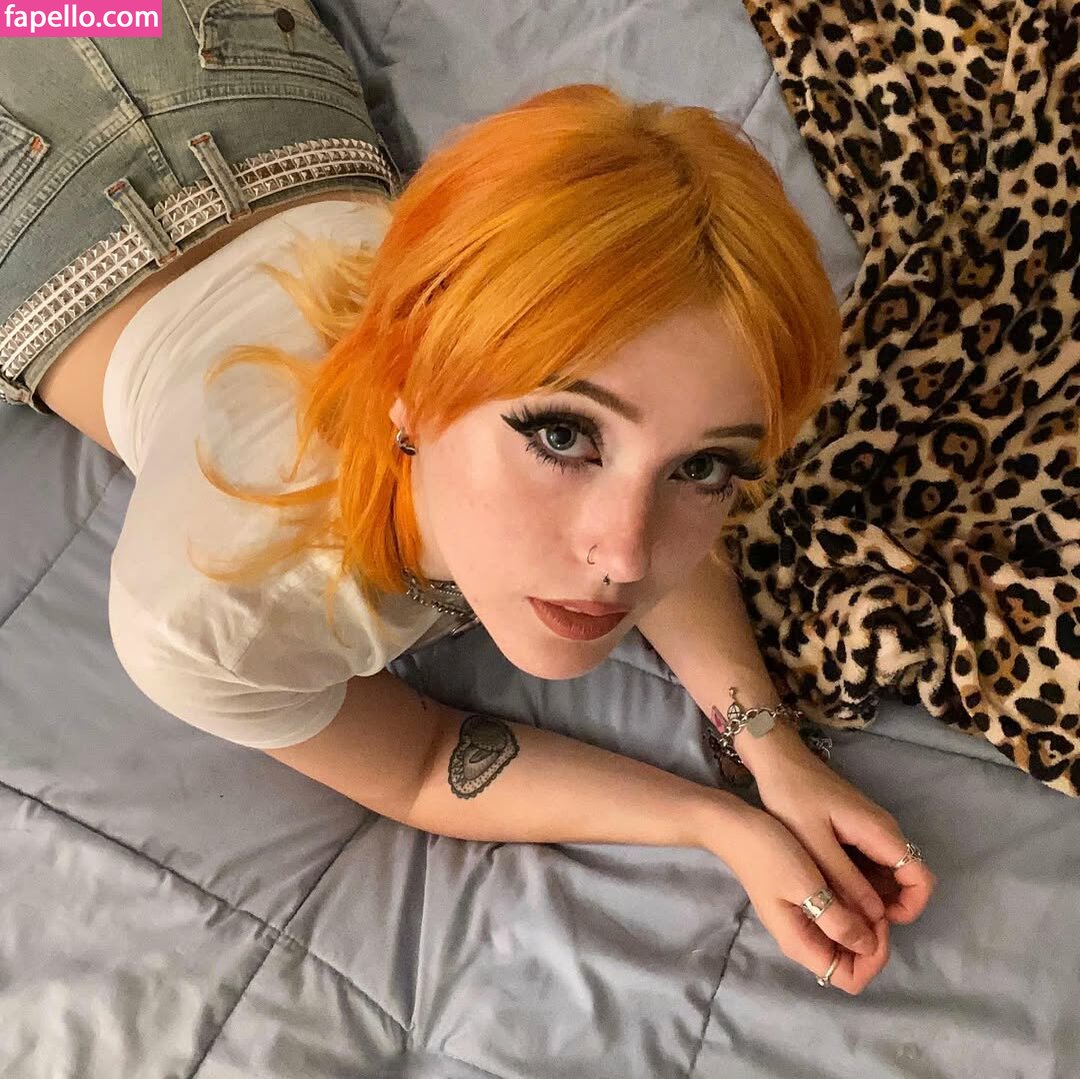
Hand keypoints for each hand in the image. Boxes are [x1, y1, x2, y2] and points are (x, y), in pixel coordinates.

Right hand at [717, 806, 890, 994]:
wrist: (737, 830)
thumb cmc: (770, 855)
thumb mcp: (806, 885)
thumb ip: (837, 920)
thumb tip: (869, 945)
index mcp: (801, 944)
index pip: (850, 979)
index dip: (873, 958)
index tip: (878, 921)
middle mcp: (802, 941)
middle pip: (849, 964)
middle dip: (872, 941)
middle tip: (876, 905)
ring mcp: (800, 924)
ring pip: (843, 942)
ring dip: (863, 925)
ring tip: (867, 894)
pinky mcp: (800, 906)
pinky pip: (834, 922)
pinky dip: (850, 912)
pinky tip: (852, 887)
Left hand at [752, 736, 936, 928]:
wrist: (777, 759)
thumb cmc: (792, 796)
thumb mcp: (814, 843)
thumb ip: (845, 880)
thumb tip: (875, 918)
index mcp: (879, 832)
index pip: (921, 878)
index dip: (910, 908)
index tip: (880, 925)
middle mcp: (883, 831)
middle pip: (906, 879)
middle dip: (888, 908)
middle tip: (855, 924)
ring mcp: (870, 828)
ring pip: (886, 873)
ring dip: (873, 896)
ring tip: (841, 912)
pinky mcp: (856, 828)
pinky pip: (869, 862)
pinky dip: (860, 881)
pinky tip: (834, 891)